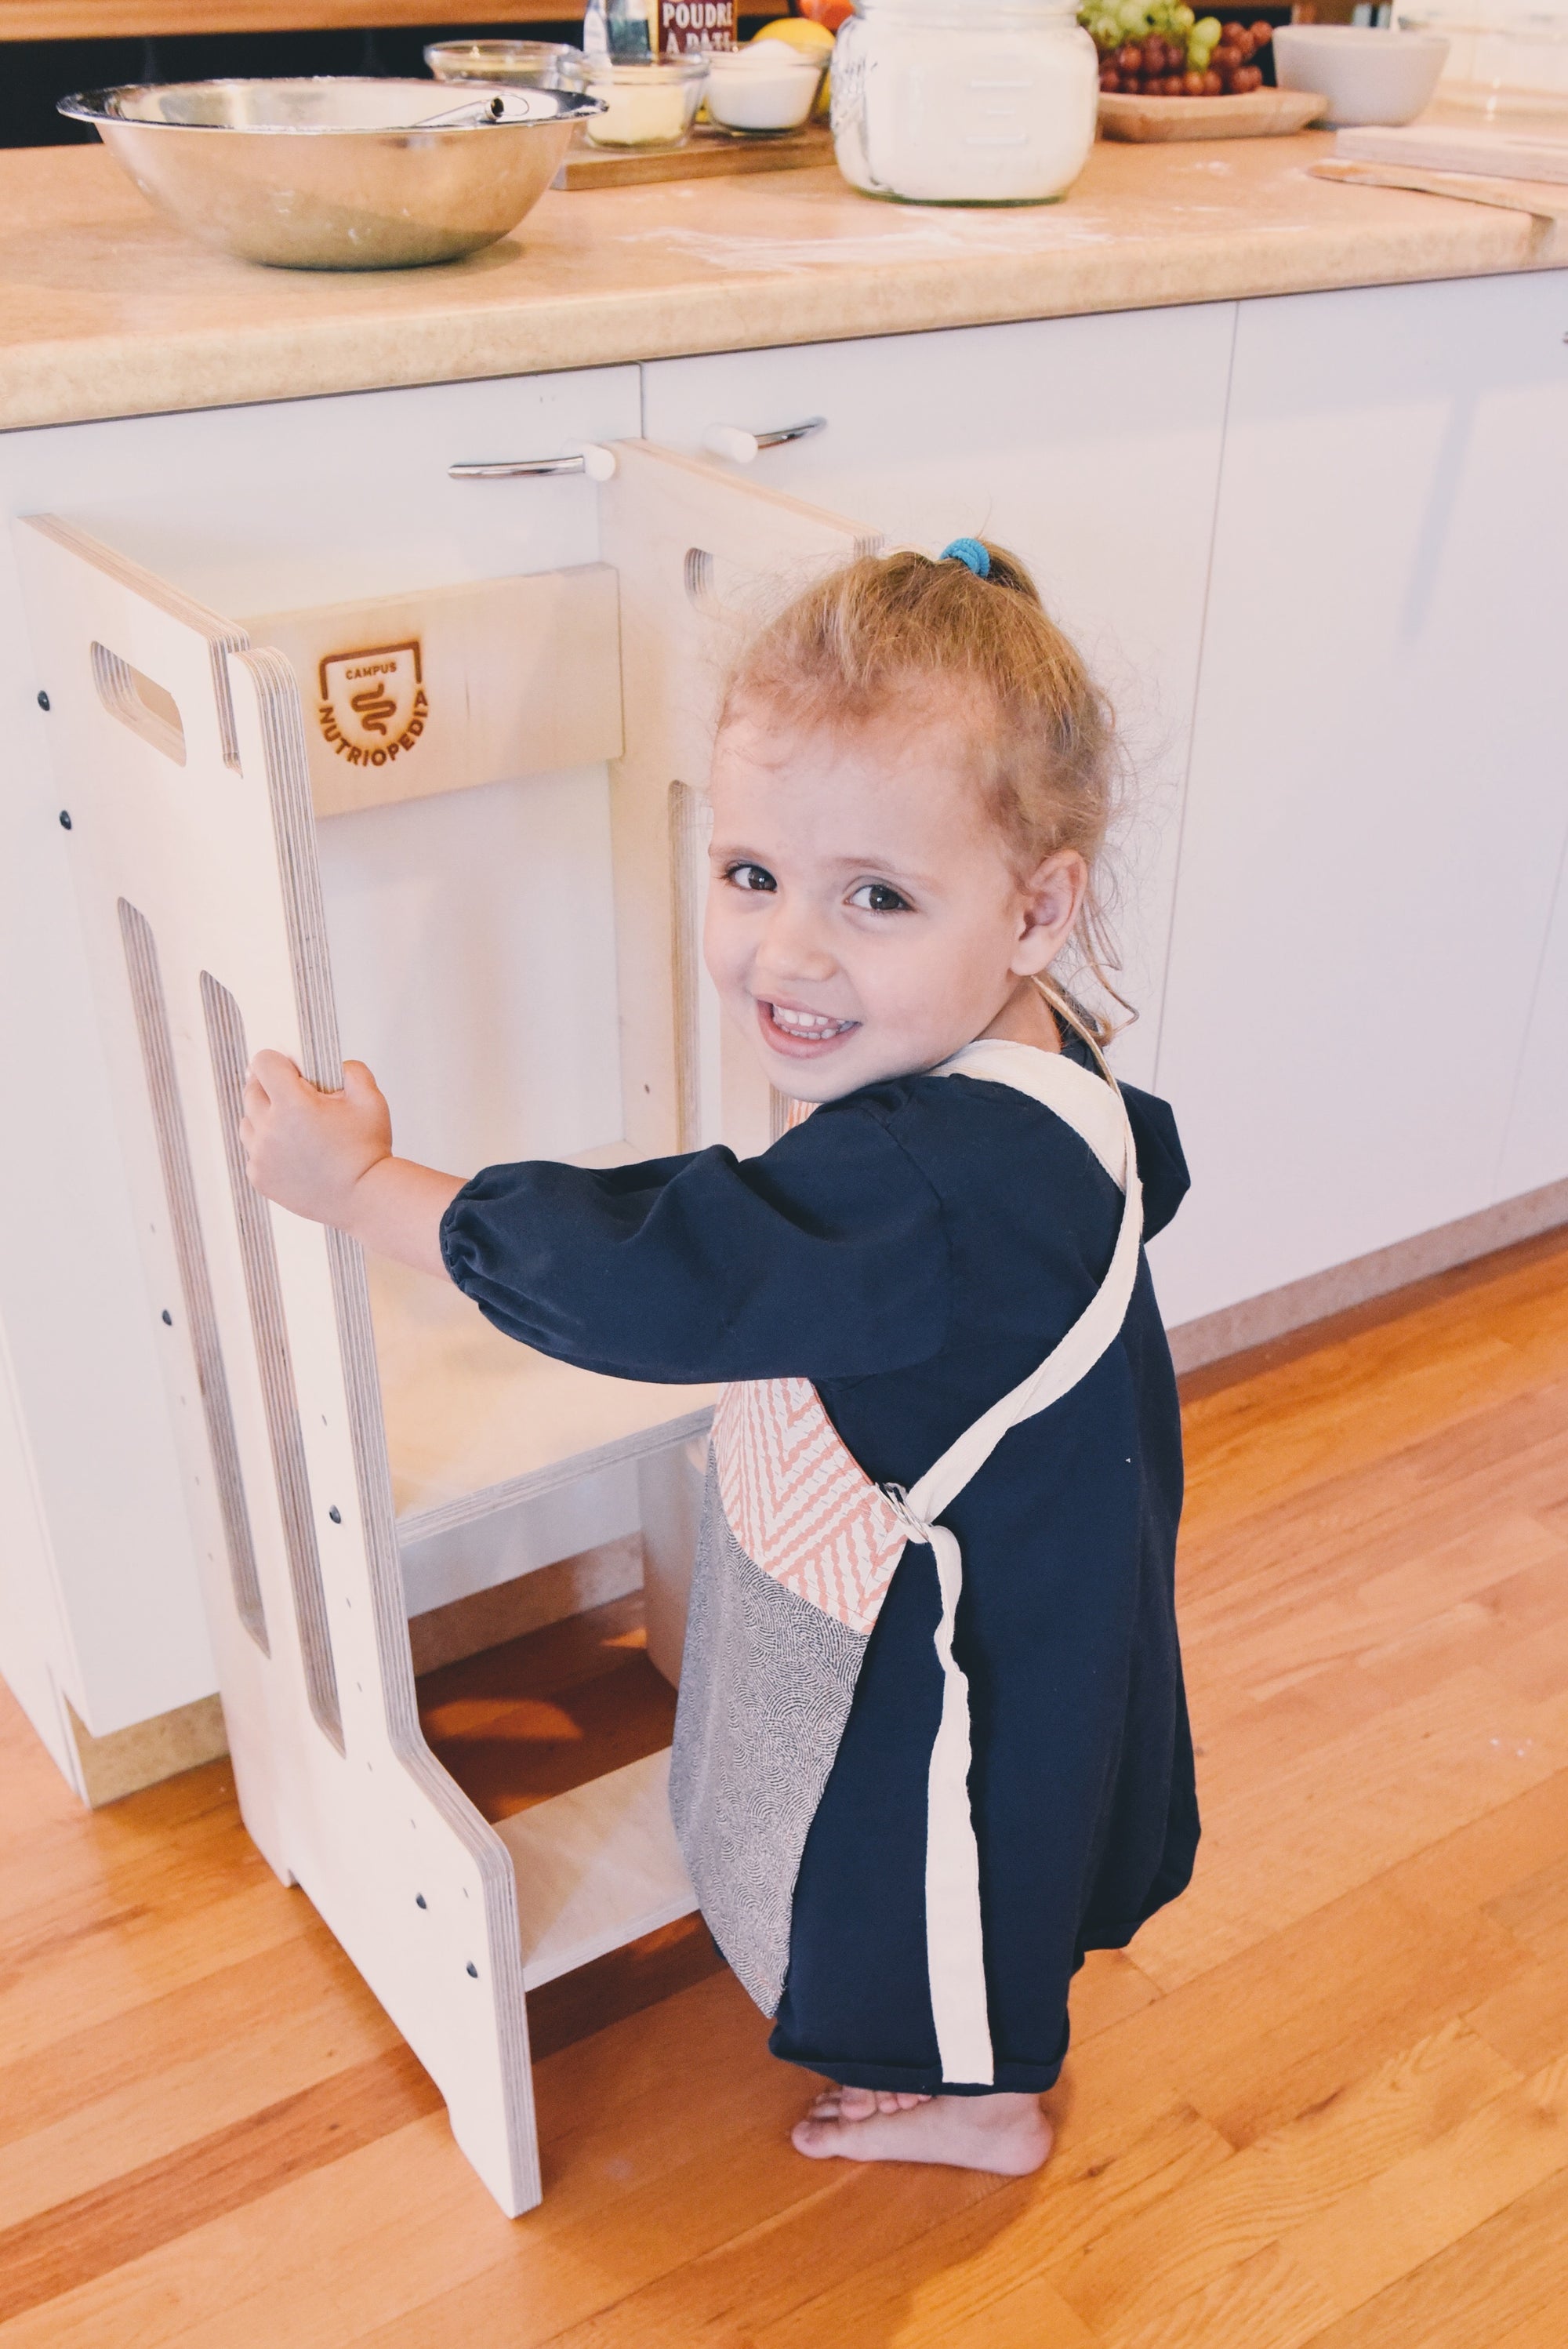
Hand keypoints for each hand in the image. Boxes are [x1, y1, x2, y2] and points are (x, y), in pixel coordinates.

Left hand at [241, 1052, 391, 1229]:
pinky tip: (294, 1152)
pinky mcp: (259, 1178)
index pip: (263, 1063)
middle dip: (270, 1086)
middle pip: (251, 1090)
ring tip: (293, 1126)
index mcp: (292, 1105)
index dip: (278, 1060)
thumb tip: (335, 1066)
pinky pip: (253, 1151)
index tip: (291, 1069)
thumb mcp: (370, 1099)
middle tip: (294, 1094)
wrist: (365, 1198)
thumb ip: (352, 1070)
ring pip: (248, 1121)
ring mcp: (260, 1156)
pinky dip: (267, 1147)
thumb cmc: (369, 1150)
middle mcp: (269, 1129)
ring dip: (264, 1117)